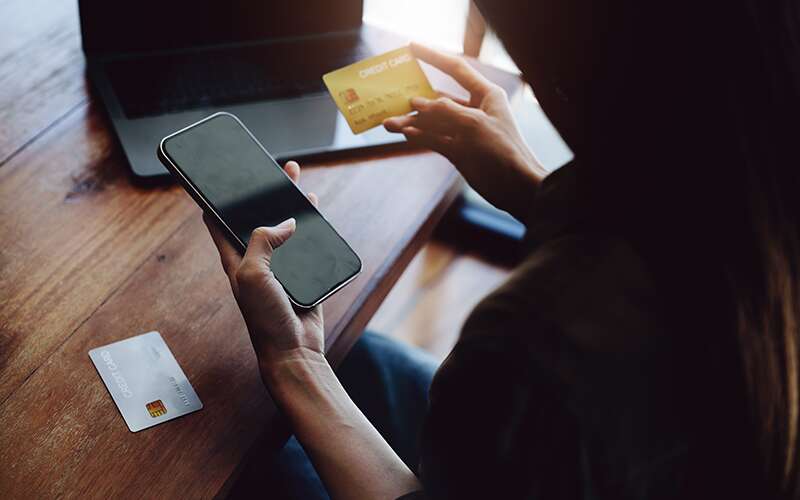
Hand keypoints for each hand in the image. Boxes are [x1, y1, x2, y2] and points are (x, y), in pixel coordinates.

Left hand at [204, 161, 324, 375]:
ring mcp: (279, 267)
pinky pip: (305, 245)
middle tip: (269, 170)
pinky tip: (314, 213)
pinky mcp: (301, 274)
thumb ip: (261, 242)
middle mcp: (255, 260)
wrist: (294, 350)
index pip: (218, 222)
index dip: (217, 199)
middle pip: (256, 218)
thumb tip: (285, 223)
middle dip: (261, 194)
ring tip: (294, 181)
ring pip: (283, 228)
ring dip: (289, 205)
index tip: (218, 177)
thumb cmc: (265, 318)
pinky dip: (310, 227)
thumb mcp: (252, 274)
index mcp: (234, 259)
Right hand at [384, 43, 545, 221]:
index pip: (456, 69)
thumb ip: (443, 111)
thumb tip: (416, 103)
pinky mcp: (458, 150)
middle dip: (414, 98)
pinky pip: (434, 139)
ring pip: (432, 122)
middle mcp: (474, 109)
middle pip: (438, 98)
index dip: (433, 57)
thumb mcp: (473, 124)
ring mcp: (464, 131)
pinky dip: (419, 136)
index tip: (411, 47)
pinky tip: (403, 133)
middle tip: (390, 96)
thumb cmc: (502, 149)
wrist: (516, 187)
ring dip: (411, 122)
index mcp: (486, 94)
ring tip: (388, 124)